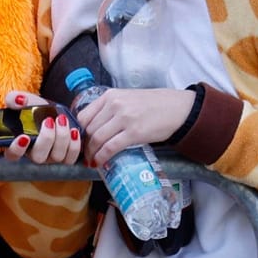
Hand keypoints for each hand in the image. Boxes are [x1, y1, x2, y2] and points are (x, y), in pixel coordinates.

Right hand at [0, 90, 79, 163]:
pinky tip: (73, 131)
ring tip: (62, 120)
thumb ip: (15, 99)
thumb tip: (18, 100)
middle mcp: (34, 155)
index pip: (12, 155)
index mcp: (18, 144)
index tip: (24, 136)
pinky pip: (70, 158)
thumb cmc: (37, 110)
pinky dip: (74, 145)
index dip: (16, 149)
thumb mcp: (27, 102)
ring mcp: (50, 158)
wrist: (55, 112)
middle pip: (38, 157)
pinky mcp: (65, 157)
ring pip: (56, 157)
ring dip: (61, 137)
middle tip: (49, 121)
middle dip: (46, 139)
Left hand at [74, 87, 196, 166]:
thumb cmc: (153, 105)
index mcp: (110, 95)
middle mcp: (114, 104)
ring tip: (92, 160)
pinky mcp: (134, 133)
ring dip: (91, 153)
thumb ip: (110, 109)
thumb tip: (95, 128)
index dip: (79, 131)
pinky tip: (100, 162)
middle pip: (89, 129)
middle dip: (84, 145)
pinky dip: (102, 157)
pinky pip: (110, 147)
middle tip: (86, 154)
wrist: (177, 108)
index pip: (84, 115)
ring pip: (97, 138)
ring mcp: (124, 118)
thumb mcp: (127, 99)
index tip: (81, 141)